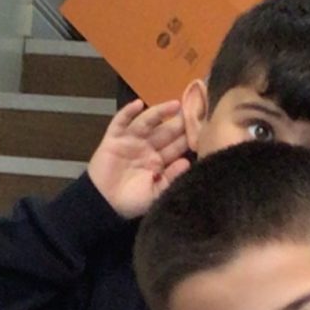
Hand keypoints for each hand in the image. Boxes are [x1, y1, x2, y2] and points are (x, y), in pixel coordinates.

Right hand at [85, 100, 190, 218]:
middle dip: (179, 121)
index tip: (204, 125)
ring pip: (147, 122)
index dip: (189, 136)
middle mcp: (147, 148)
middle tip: (194, 109)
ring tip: (175, 104)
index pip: (177, 145)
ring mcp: (130, 141)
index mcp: (160, 161)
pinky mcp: (113, 139)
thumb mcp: (157, 193)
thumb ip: (172, 177)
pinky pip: (120, 122)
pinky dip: (127, 112)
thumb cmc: (132, 202)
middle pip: (166, 131)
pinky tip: (138, 104)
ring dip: (160, 112)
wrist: (105, 205)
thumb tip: (188, 162)